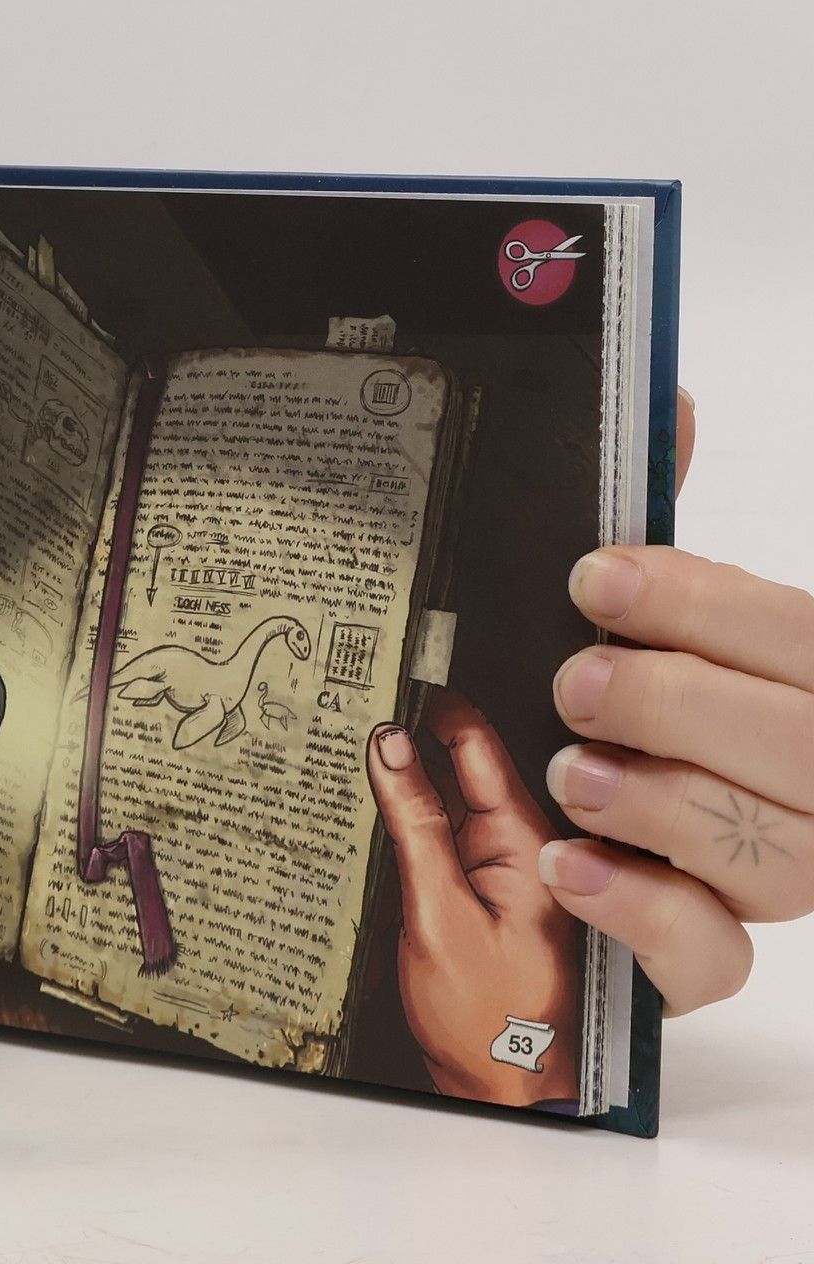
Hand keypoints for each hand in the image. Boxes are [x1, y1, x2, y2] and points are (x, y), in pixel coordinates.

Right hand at [367, 689, 579, 1104]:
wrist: (511, 1100)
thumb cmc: (491, 1031)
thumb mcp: (438, 918)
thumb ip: (416, 825)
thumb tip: (388, 744)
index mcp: (538, 845)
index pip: (482, 744)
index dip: (434, 701)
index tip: (384, 668)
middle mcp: (541, 847)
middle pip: (476, 760)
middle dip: (420, 731)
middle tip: (353, 703)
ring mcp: (522, 869)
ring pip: (465, 794)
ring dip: (415, 775)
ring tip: (355, 754)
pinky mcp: (499, 893)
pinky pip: (460, 832)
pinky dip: (420, 816)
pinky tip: (378, 810)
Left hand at [543, 392, 805, 1015]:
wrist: (572, 852)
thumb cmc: (626, 709)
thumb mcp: (646, 616)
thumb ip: (669, 533)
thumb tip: (671, 400)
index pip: (806, 642)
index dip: (704, 607)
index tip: (596, 582)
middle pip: (807, 754)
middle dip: (678, 706)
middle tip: (576, 685)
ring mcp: (781, 878)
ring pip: (777, 861)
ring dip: (658, 805)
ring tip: (570, 775)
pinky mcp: (709, 958)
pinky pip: (714, 959)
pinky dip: (639, 911)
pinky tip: (569, 865)